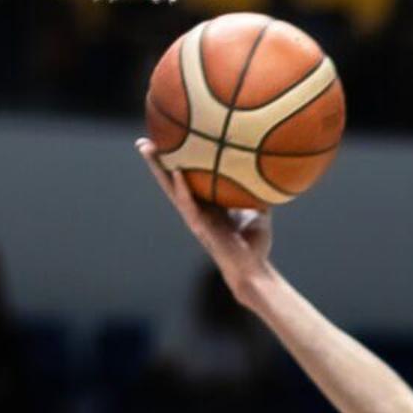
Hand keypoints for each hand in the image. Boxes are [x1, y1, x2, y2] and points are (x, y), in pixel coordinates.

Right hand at [140, 142, 276, 300]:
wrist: (254, 270)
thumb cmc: (255, 244)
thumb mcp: (258, 211)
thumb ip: (257, 193)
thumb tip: (268, 171)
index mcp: (206, 205)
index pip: (186, 179)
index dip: (175, 163)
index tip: (165, 142)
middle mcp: (196, 210)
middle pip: (171, 182)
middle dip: (157, 163)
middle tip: (143, 142)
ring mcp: (196, 219)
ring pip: (172, 190)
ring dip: (159, 170)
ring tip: (149, 150)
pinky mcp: (200, 229)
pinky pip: (189, 206)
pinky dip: (182, 189)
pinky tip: (177, 172)